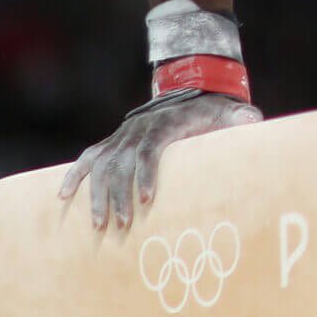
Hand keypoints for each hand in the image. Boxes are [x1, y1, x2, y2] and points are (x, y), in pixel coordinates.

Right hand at [57, 89, 262, 229]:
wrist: (190, 90)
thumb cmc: (212, 111)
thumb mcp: (228, 111)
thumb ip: (241, 117)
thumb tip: (254, 121)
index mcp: (164, 123)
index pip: (150, 148)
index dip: (146, 173)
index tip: (148, 199)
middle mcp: (138, 128)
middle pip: (121, 161)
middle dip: (119, 195)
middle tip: (122, 226)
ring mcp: (122, 135)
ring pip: (101, 164)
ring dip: (97, 194)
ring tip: (98, 224)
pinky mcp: (112, 142)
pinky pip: (88, 158)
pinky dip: (74, 176)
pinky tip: (63, 197)